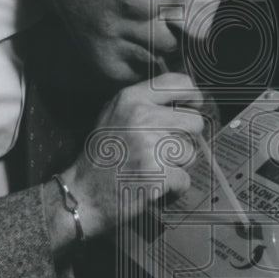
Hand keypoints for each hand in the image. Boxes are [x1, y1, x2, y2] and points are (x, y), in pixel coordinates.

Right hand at [58, 72, 205, 240]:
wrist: (84, 193)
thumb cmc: (102, 155)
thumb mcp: (113, 114)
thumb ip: (143, 102)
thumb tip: (184, 96)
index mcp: (131, 99)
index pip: (179, 83)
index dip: (192, 95)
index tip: (192, 106)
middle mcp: (141, 117)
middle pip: (194, 121)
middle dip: (184, 138)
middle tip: (164, 149)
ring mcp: (150, 145)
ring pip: (190, 153)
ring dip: (176, 165)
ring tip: (152, 168)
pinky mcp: (157, 173)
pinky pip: (184, 179)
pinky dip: (173, 188)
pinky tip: (153, 186)